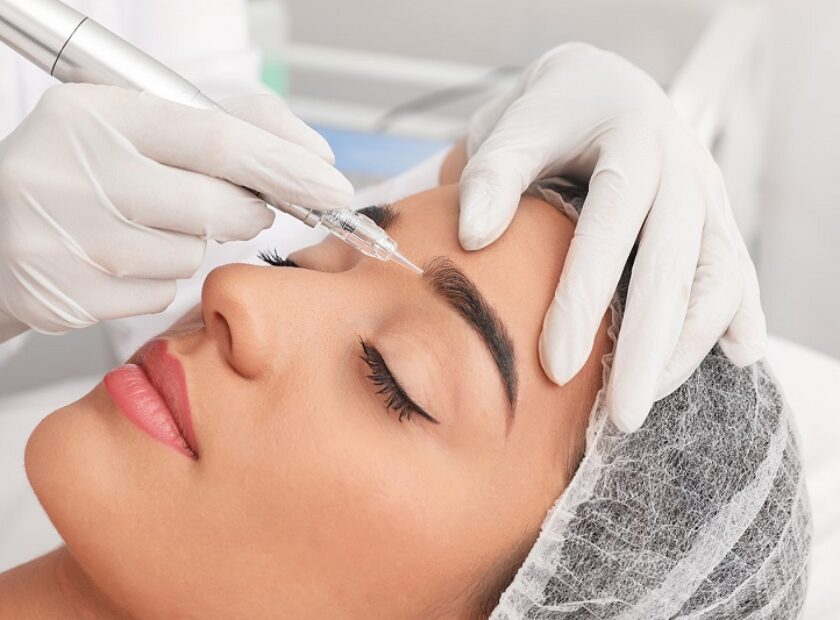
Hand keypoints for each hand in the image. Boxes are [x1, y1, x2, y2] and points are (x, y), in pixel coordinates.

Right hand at [0, 84, 352, 340]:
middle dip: (246, 212)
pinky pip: (157, 295)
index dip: (285, 166)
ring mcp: (62, 240)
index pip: (218, 141)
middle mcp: (72, 173)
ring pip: (189, 257)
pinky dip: (156, 278)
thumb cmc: (87, 168)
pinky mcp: (62, 296)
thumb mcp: (144, 123)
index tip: (331, 186)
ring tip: (142, 223)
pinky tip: (119, 257)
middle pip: (216, 209)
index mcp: (96, 115)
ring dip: (188, 244)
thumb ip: (235, 123)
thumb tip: (315, 156)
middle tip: (235, 205)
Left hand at [459, 43, 765, 431]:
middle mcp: (682, 169)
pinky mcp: (717, 218)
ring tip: (649, 399)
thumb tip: (473, 238)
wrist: (603, 88)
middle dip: (650, 349)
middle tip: (622, 417)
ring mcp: (707, 195)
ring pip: (718, 276)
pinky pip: (738, 270)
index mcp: (631, 141)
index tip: (556, 366)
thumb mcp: (517, 126)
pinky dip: (738, 315)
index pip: (611, 227)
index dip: (585, 298)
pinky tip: (734, 356)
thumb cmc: (551, 115)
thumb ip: (494, 174)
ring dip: (690, 344)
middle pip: (675, 267)